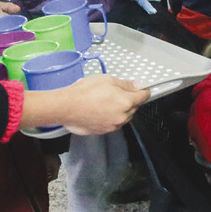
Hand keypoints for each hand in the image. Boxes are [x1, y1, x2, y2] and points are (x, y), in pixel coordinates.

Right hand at [24, 75, 148, 134]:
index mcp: (126, 102)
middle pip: (134, 108)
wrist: (67, 107)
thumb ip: (125, 84)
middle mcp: (122, 116)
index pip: (143, 97)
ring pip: (124, 117)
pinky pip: (113, 123)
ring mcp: (113, 126)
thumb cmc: (85, 91)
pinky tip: (101, 110)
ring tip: (107, 101)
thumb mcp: (107, 80)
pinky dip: (111, 117)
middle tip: (118, 92)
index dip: (144, 91)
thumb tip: (137, 85)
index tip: (144, 89)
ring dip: (121, 110)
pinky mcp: (104, 131)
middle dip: (130, 100)